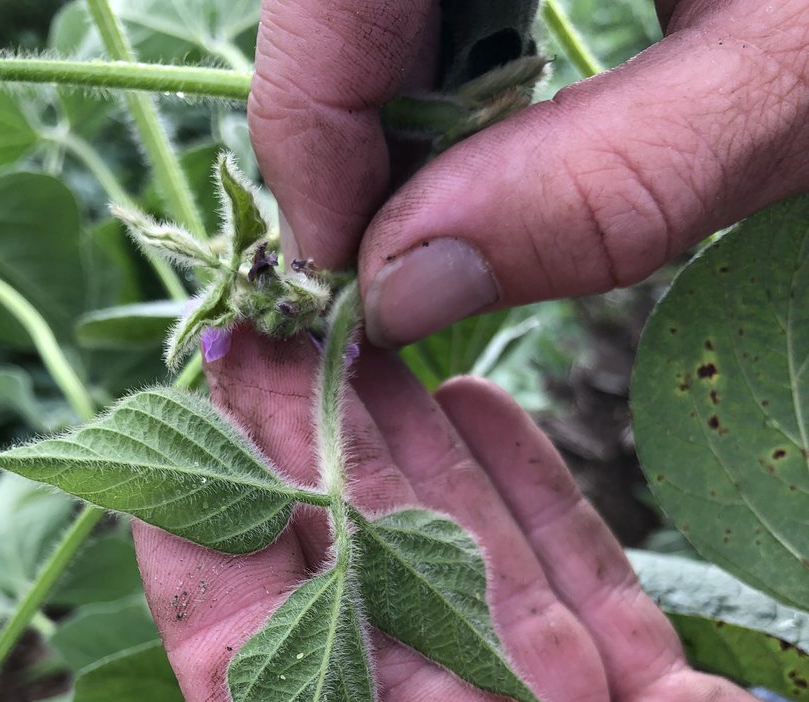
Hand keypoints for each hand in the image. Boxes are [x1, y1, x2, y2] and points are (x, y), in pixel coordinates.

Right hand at [249, 0, 808, 344]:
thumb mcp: (792, 81)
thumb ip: (599, 188)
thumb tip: (405, 286)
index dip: (312, 147)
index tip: (347, 287)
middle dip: (359, 127)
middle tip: (408, 264)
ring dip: (410, 93)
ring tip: (469, 201)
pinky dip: (465, 42)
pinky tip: (516, 117)